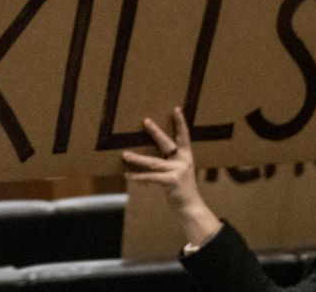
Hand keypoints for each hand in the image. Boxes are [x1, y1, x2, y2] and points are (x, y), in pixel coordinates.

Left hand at [122, 108, 221, 247]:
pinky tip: (127, 175)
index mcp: (186, 156)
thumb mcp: (178, 171)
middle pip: (166, 144)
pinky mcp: (171, 182)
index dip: (180, 123)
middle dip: (155, 132)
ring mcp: (178, 171)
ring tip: (124, 154)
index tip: (176, 108)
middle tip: (145, 121)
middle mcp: (183, 161)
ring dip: (137, 159)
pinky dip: (138, 177)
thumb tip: (144, 153)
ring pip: (154, 162)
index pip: (184, 136)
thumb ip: (167, 161)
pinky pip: (151, 178)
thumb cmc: (180, 187)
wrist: (190, 207)